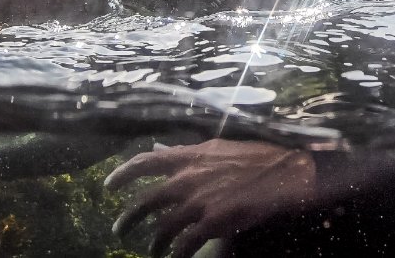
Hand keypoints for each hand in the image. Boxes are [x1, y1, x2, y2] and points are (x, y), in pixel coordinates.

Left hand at [104, 139, 316, 257]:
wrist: (286, 172)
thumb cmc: (257, 157)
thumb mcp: (218, 148)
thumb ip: (191, 154)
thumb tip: (165, 152)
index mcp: (189, 156)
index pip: (145, 162)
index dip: (122, 174)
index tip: (108, 186)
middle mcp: (187, 178)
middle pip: (145, 201)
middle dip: (128, 218)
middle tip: (119, 230)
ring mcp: (199, 201)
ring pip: (162, 227)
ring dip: (153, 243)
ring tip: (151, 251)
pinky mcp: (213, 222)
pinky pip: (185, 245)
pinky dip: (176, 255)